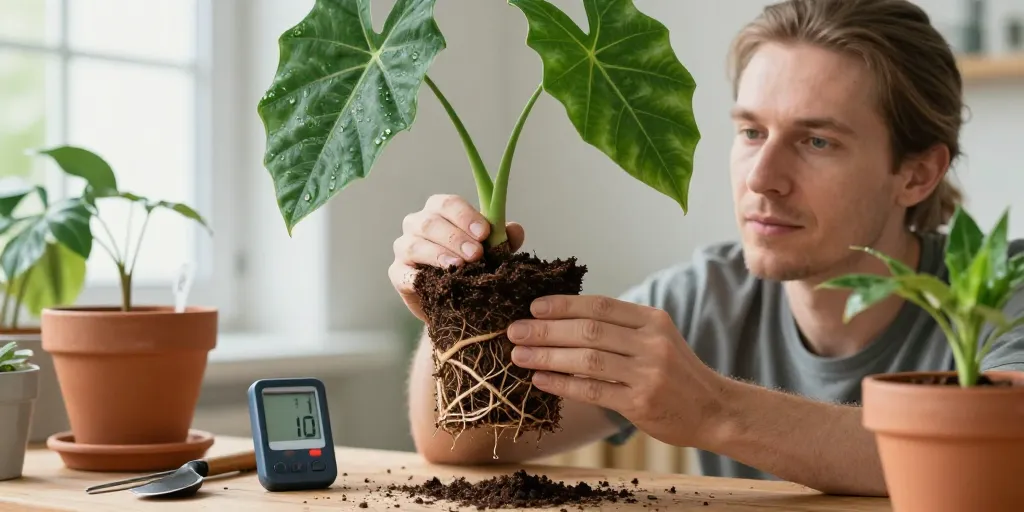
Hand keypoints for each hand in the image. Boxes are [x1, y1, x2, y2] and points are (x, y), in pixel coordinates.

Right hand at [389, 194, 524, 320]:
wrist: (455, 300)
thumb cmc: (472, 264)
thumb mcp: (493, 250)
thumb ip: (504, 239)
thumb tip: (515, 230)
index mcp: (440, 210)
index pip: (448, 204)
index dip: (465, 216)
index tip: (484, 232)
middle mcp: (417, 223)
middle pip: (430, 222)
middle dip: (455, 237)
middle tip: (476, 254)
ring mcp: (404, 247)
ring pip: (414, 244)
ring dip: (438, 254)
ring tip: (459, 267)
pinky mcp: (398, 273)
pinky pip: (403, 273)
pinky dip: (417, 277)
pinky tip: (435, 282)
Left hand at [506, 294, 725, 447]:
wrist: (716, 410)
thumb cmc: (677, 373)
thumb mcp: (657, 339)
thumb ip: (621, 329)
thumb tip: (564, 321)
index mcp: (653, 320)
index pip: (600, 306)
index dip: (564, 305)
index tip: (534, 307)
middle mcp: (652, 343)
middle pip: (589, 330)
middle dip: (546, 330)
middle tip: (515, 331)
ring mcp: (648, 373)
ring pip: (587, 359)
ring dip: (547, 356)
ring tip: (519, 355)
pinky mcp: (641, 403)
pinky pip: (592, 390)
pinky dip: (562, 384)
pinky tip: (540, 380)